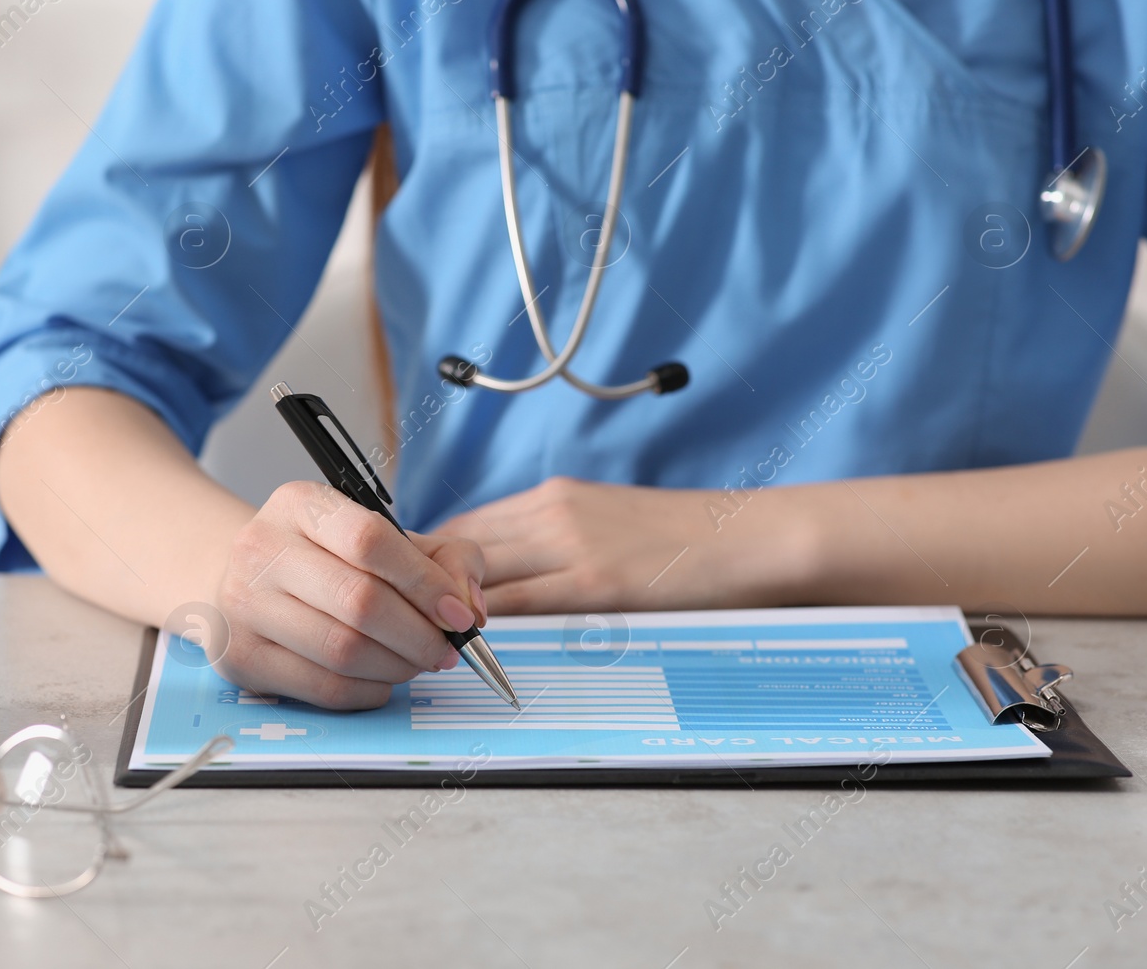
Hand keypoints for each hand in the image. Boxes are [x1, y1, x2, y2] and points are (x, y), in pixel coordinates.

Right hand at [211, 481, 487, 709]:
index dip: (425, 582)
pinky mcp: (241, 657)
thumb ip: (446, 558)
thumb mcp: (388, 537)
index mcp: (299, 504)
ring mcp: (243, 605)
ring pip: (342, 650)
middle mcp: (261, 548)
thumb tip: (470, 608)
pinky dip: (368, 692)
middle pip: (359, 601)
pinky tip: (382, 680)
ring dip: (397, 667)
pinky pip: (322, 688)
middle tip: (446, 651)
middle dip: (419, 635)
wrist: (248, 581)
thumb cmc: (331, 559)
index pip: (369, 539)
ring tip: (416, 663)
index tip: (459, 616)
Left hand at [433, 476, 801, 614]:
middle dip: (421, 584)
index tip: (407, 588)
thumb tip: (514, 575)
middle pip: (456, 547)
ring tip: (420, 641)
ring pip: (479, 576)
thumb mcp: (609, 522)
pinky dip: (485, 627)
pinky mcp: (596, 583)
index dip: (426, 560)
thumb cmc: (686, 539)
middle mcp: (553, 513)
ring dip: (444, 609)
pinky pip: (520, 606)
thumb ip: (558, 540)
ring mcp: (572, 547)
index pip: (464, 526)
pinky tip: (467, 648)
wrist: (749, 538)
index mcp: (555, 497)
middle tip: (397, 620)